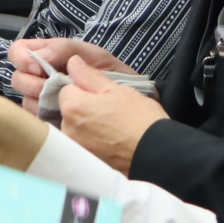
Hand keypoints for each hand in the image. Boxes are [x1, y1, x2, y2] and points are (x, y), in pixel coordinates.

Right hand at [8, 37, 124, 112]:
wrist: (134, 106)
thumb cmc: (115, 75)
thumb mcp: (94, 55)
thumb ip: (65, 50)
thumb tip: (39, 58)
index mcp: (50, 56)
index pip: (19, 51)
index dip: (22, 58)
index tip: (37, 68)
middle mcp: (43, 77)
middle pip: (18, 78)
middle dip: (30, 83)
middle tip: (48, 88)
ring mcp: (46, 100)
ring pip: (25, 100)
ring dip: (38, 101)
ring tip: (58, 103)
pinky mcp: (53, 120)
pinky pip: (37, 120)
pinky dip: (45, 117)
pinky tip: (59, 115)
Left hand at [56, 55, 165, 173]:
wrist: (157, 154)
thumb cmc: (140, 119)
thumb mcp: (117, 90)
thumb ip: (90, 75)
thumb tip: (72, 62)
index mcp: (72, 107)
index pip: (66, 89)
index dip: (83, 89)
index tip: (101, 95)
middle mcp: (67, 128)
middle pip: (68, 109)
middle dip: (83, 107)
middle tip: (110, 111)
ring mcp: (75, 146)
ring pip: (74, 126)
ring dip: (87, 124)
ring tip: (112, 127)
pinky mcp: (84, 160)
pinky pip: (81, 143)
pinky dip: (91, 140)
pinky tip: (109, 140)